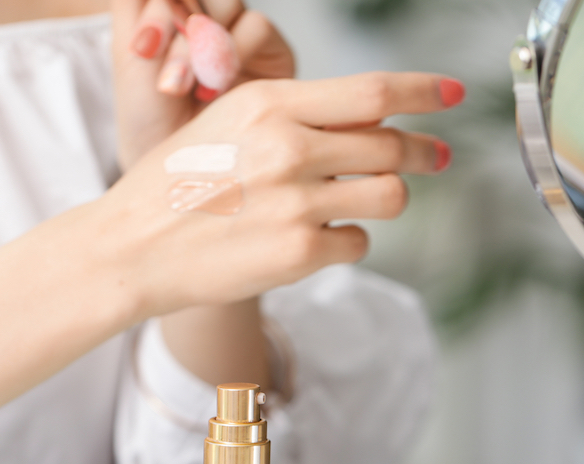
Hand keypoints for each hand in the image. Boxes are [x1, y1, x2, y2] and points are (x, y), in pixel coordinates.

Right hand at [82, 71, 463, 316]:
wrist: (130, 247)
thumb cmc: (173, 185)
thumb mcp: (226, 124)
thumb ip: (292, 117)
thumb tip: (369, 122)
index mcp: (269, 103)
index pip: (372, 91)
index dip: (424, 91)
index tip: (452, 94)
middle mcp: (288, 146)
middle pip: (392, 144)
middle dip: (423, 153)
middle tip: (435, 159)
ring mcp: (296, 202)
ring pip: (390, 195)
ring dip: (386, 198)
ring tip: (359, 203)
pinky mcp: (299, 253)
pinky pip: (358, 243)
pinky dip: (348, 242)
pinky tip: (317, 240)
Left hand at [112, 0, 295, 169]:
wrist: (182, 178)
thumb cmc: (151, 128)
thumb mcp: (133, 66)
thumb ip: (144, 14)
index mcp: (162, 10)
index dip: (158, 9)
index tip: (143, 49)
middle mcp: (200, 14)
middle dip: (177, 27)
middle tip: (168, 81)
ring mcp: (235, 30)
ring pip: (227, 2)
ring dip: (205, 42)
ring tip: (190, 89)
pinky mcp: (269, 51)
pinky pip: (256, 28)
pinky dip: (233, 54)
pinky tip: (214, 93)